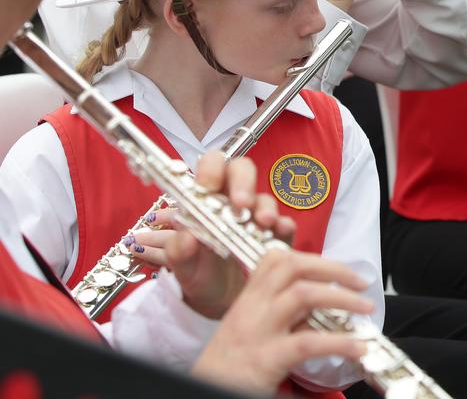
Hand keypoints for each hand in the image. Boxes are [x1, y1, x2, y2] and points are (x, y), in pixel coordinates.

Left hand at [129, 154, 297, 320]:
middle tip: (241, 204)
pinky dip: (284, 226)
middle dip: (244, 182)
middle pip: (242, 171)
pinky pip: (285, 225)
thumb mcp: (182, 268)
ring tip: (262, 224)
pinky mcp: (276, 237)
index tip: (209, 186)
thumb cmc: (198, 276)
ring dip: (264, 208)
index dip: (212, 169)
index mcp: (206, 200)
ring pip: (265, 198)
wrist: (218, 303)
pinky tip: (280, 232)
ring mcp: (256, 218)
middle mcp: (232, 203)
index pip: (211, 166)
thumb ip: (177, 251)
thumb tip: (186, 234)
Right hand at [191, 249, 373, 394]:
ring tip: (365, 308)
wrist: (201, 391)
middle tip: (360, 281)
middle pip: (292, 266)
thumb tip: (325, 307)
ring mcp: (259, 331)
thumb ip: (284, 313)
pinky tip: (357, 347)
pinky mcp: (267, 358)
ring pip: (304, 295)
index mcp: (249, 297)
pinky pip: (308, 341)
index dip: (311, 257)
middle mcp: (252, 307)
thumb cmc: (231, 363)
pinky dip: (340, 342)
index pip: (277, 258)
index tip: (335, 268)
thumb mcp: (253, 327)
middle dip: (333, 268)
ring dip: (342, 298)